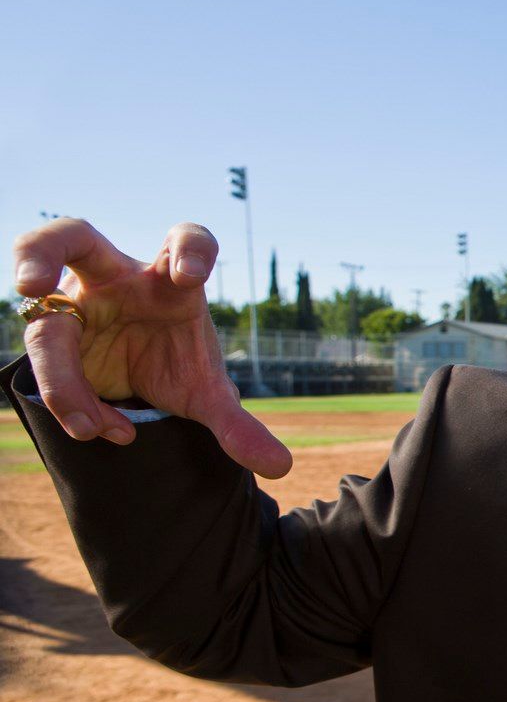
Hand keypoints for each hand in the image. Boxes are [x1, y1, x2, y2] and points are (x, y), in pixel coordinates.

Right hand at [12, 218, 292, 477]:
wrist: (135, 382)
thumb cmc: (174, 364)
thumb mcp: (207, 395)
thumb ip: (237, 425)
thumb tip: (280, 466)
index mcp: (170, 282)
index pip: (184, 240)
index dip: (189, 248)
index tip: (191, 276)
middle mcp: (114, 280)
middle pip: (71, 236)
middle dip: (41, 251)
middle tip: (31, 284)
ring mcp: (74, 303)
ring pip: (44, 319)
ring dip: (59, 376)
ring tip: (90, 426)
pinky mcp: (49, 333)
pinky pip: (42, 362)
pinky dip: (69, 401)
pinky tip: (102, 428)